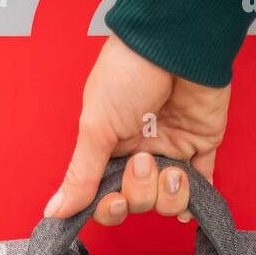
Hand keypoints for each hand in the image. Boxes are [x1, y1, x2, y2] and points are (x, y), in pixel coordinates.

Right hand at [43, 34, 231, 225]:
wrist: (176, 43)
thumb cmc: (130, 73)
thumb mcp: (95, 126)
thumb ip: (80, 174)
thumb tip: (54, 211)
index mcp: (109, 150)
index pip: (105, 198)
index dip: (111, 207)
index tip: (115, 199)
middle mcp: (139, 153)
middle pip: (138, 202)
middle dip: (141, 190)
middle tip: (143, 160)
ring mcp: (170, 150)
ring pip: (169, 200)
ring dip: (170, 192)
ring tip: (172, 168)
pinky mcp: (200, 144)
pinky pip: (201, 184)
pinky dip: (196, 196)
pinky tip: (190, 200)